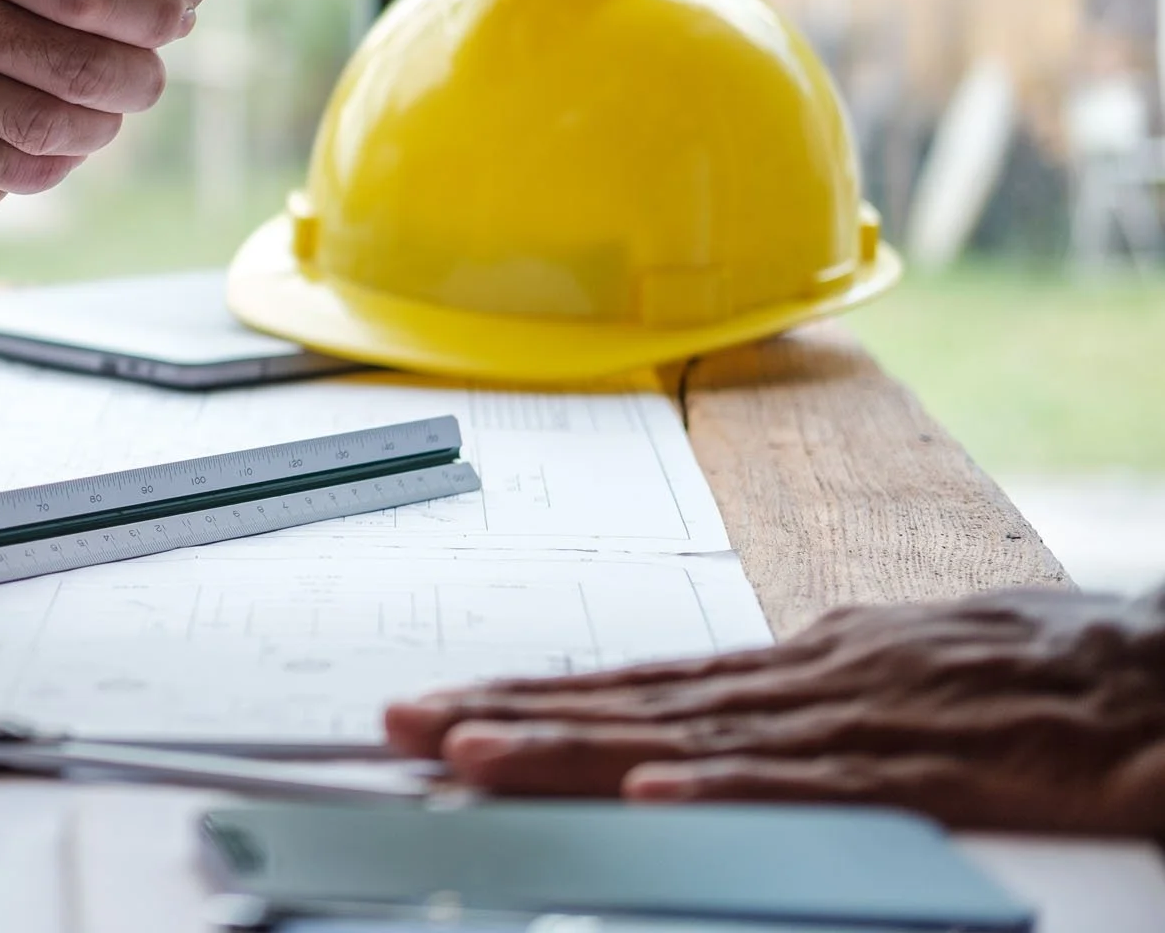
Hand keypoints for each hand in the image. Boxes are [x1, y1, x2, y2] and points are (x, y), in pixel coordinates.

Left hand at [385, 589, 1164, 839]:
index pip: (647, 682)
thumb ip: (821, 705)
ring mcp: (866, 717)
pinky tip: (654, 792)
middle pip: (640, 700)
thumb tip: (729, 723)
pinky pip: (814, 784)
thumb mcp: (911, 684)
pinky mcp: (932, 766)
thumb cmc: (1047, 679)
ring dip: (578, 747)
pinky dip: (729, 785)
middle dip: (516, 711)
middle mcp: (814, 678)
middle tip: (407, 722)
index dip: (543, 693)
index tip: (448, 703)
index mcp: (807, 663)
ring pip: (694, 737)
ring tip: (476, 754)